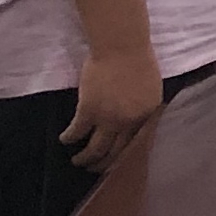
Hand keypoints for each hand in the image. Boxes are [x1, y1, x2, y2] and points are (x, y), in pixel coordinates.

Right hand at [58, 45, 166, 171]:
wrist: (122, 46)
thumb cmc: (139, 60)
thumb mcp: (151, 88)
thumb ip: (143, 107)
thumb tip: (134, 120)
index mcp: (147, 116)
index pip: (136, 145)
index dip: (124, 157)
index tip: (116, 164)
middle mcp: (128, 123)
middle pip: (115, 152)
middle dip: (104, 164)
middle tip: (94, 170)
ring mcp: (108, 119)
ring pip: (95, 148)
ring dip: (85, 158)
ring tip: (78, 161)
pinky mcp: (88, 110)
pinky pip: (77, 131)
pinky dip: (70, 138)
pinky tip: (64, 140)